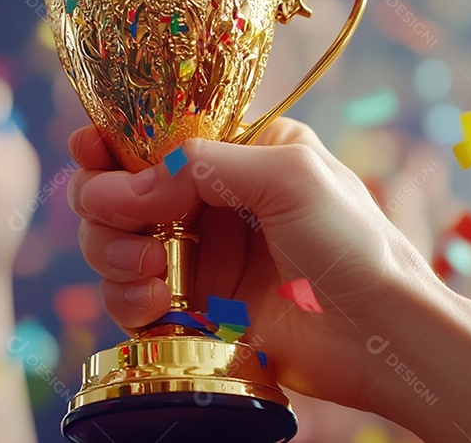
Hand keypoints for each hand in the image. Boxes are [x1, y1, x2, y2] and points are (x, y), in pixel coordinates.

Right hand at [68, 117, 436, 410]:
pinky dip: (126, 299)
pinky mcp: (191, 307)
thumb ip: (201, 165)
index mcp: (236, 152)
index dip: (111, 141)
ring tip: (147, 269)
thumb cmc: (354, 242)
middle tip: (113, 216)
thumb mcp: (286, 175)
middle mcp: (208, 200)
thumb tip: (130, 185)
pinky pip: (129, 297)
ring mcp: (197, 255)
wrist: (382, 335)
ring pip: (113, 243)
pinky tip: (154, 303)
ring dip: (111, 252)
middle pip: (118, 188)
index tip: (89, 151)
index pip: (154, 135)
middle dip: (103, 201)